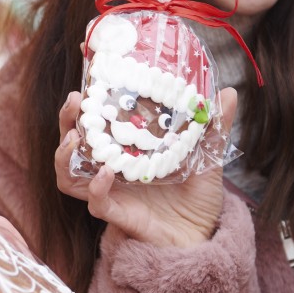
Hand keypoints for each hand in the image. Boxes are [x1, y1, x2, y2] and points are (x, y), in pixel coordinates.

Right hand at [54, 88, 238, 246]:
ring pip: (68, 171)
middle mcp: (111, 165)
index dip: (87, 89)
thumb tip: (228, 91)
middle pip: (72, 139)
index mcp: (127, 146)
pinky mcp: (117, 213)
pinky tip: (106, 173)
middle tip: (76, 98)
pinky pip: (95, 201)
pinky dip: (96, 187)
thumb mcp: (207, 156)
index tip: (85, 55)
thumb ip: (213, 127)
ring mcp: (110, 190)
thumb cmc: (199, 197)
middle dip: (67, 117)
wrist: (204, 238)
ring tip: (76, 135)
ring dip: (65, 152)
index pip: (97, 114)